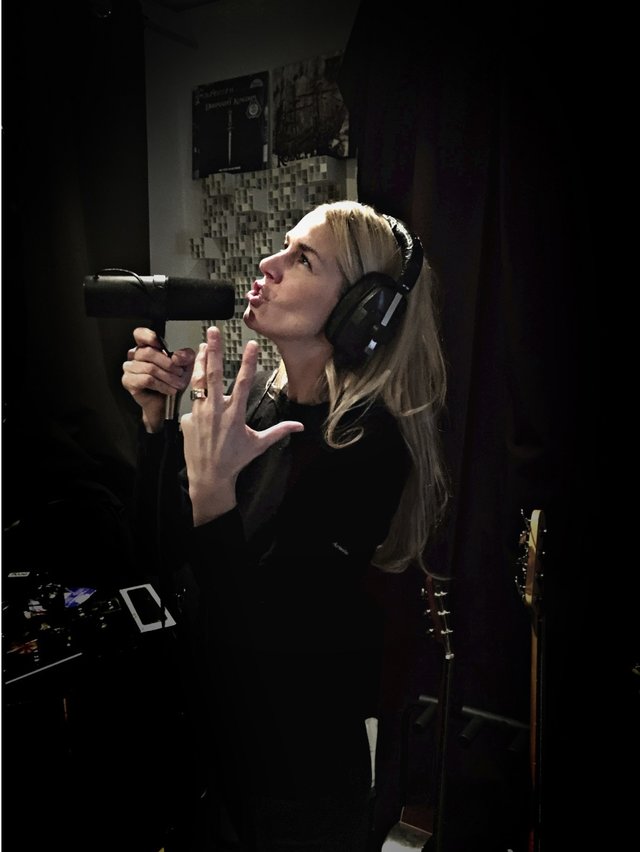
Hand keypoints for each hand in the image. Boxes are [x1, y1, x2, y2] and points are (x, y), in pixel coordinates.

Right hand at [122, 327, 195, 432]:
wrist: (166, 404)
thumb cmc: (172, 383)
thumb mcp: (185, 366)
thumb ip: (185, 356)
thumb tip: (177, 356)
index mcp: (146, 347)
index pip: (140, 334)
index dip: (149, 337)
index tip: (162, 346)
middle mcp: (135, 356)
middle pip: (148, 352)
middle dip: (168, 364)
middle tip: (180, 373)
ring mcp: (129, 368)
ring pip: (149, 368)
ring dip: (167, 377)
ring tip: (177, 384)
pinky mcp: (129, 381)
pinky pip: (146, 380)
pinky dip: (161, 385)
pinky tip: (169, 390)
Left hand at [180, 326, 303, 524]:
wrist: (209, 477)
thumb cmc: (236, 460)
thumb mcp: (259, 444)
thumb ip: (279, 431)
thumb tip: (300, 426)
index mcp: (235, 414)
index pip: (243, 382)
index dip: (248, 362)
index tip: (252, 344)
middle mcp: (216, 410)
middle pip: (214, 374)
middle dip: (213, 350)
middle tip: (212, 331)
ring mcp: (199, 413)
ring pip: (198, 382)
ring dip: (200, 362)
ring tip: (200, 345)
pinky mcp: (187, 418)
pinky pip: (193, 403)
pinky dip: (196, 395)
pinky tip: (199, 390)